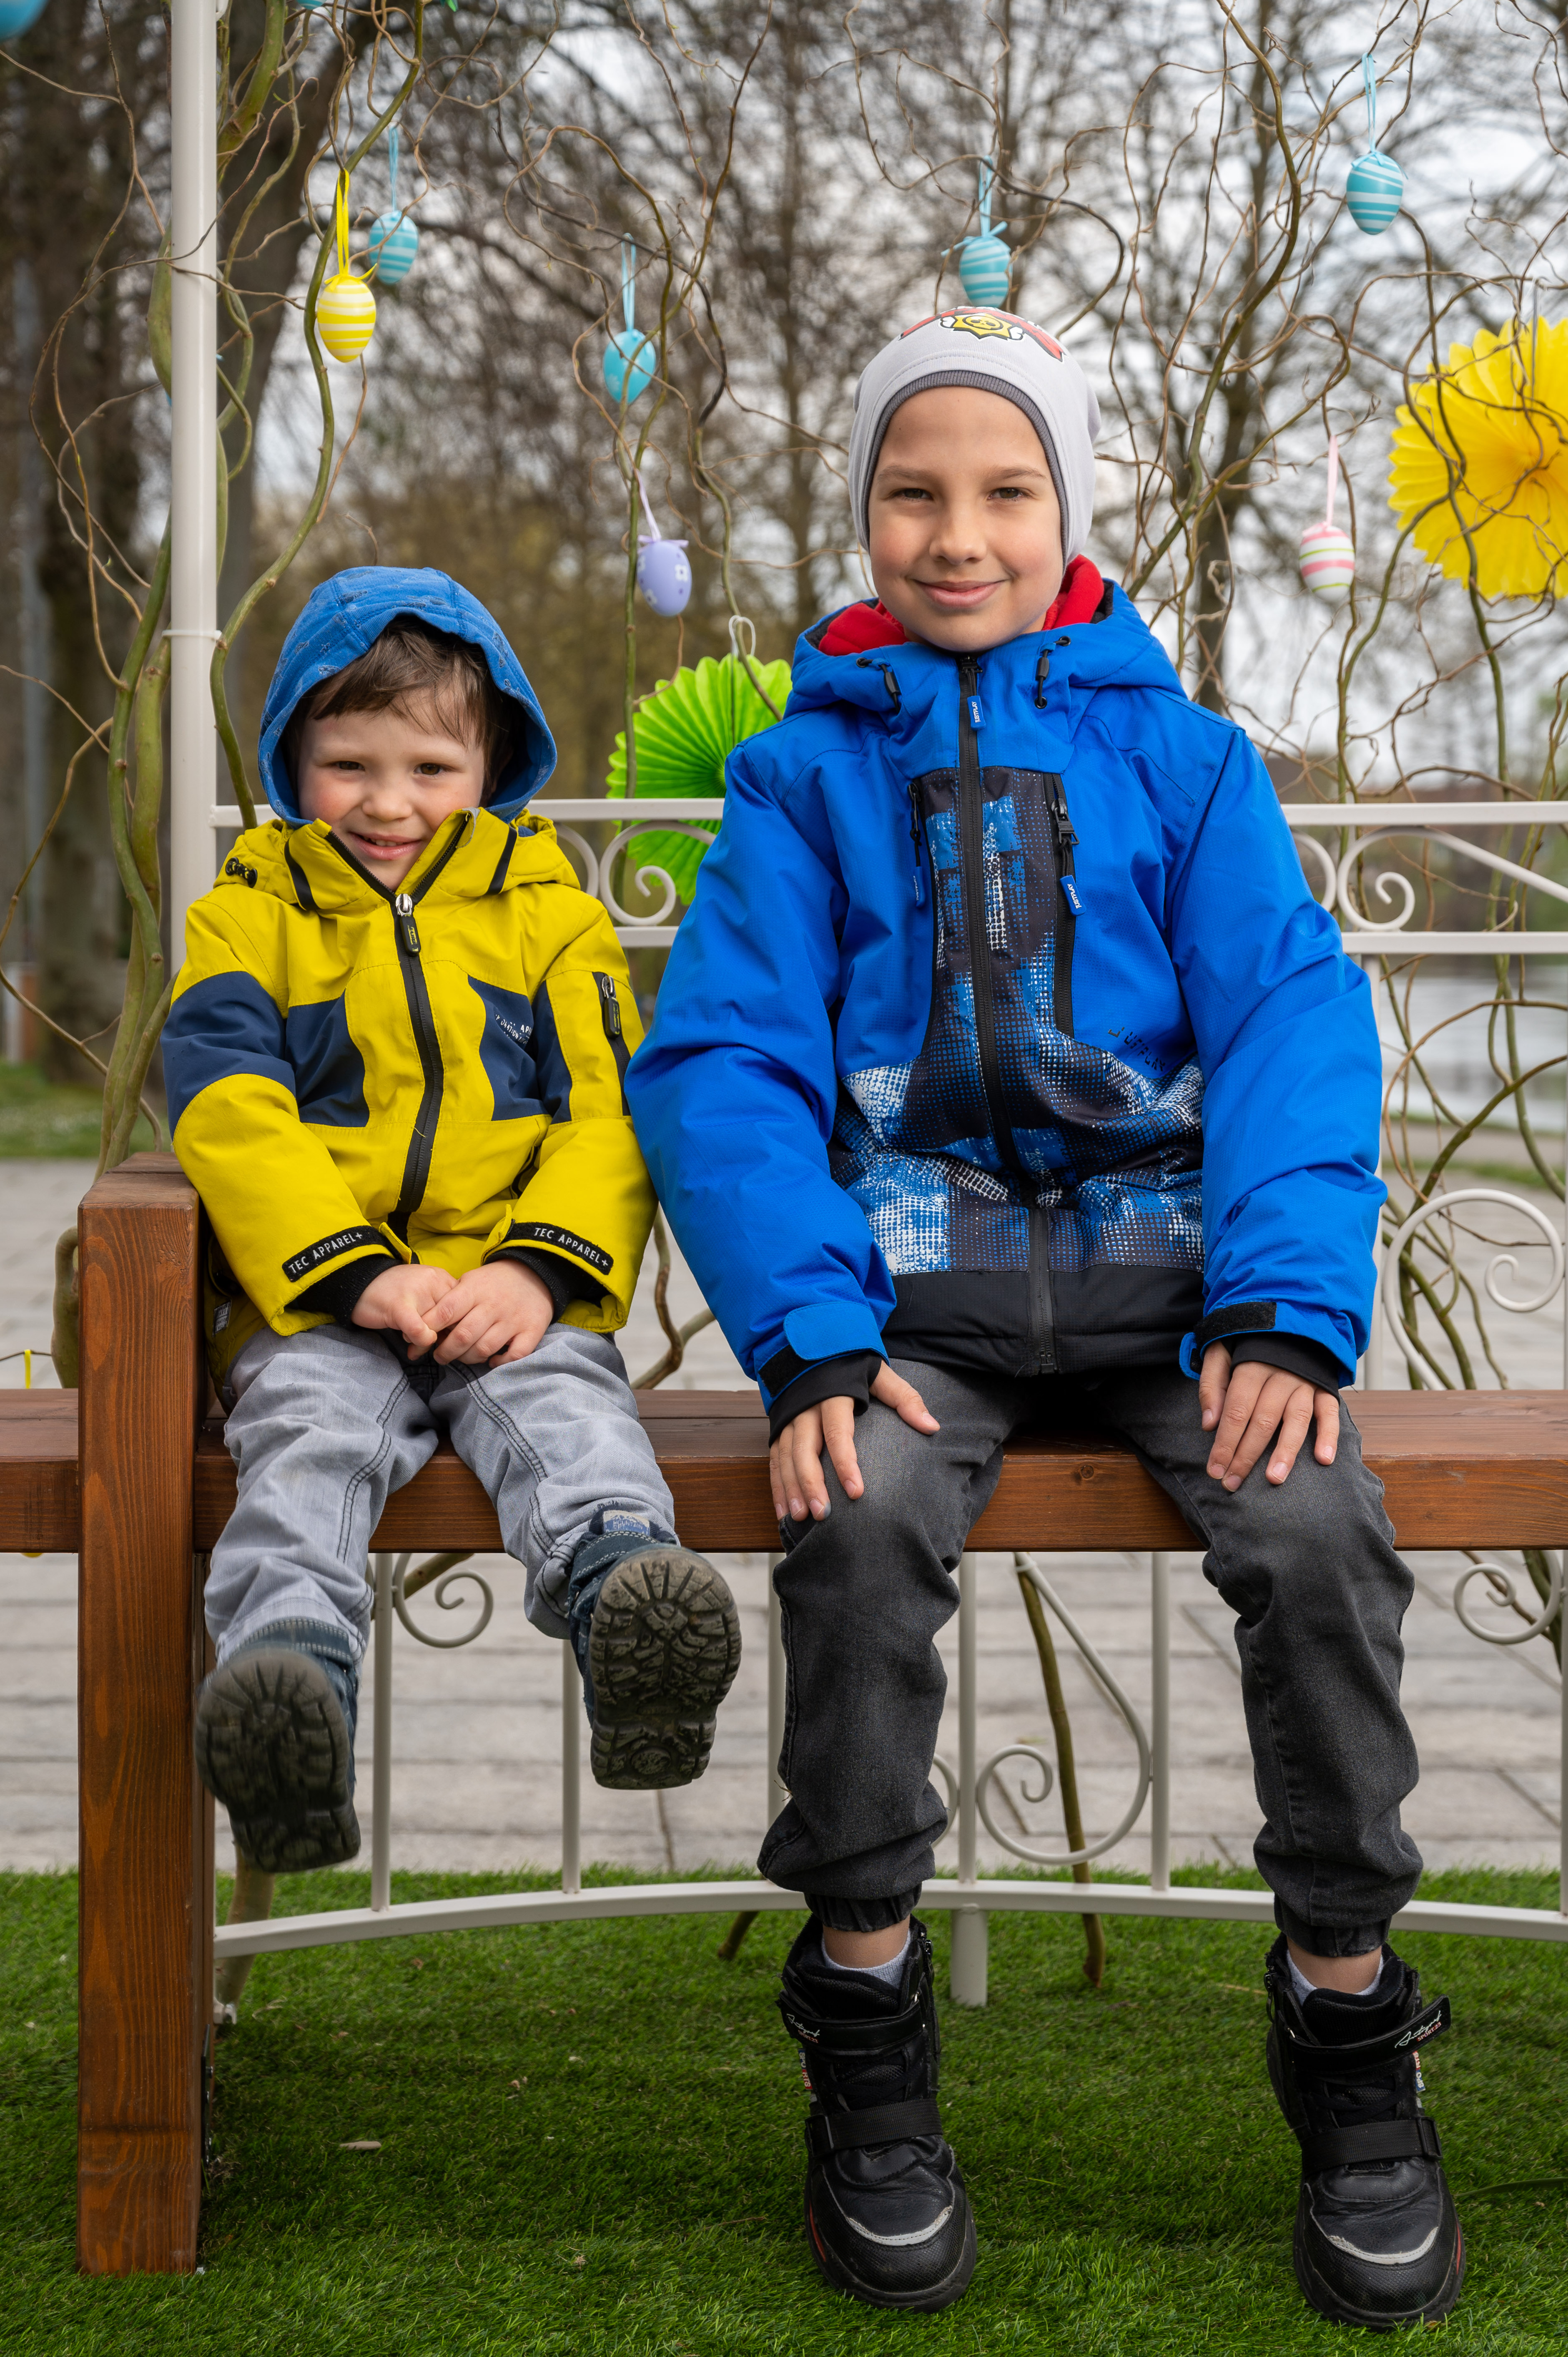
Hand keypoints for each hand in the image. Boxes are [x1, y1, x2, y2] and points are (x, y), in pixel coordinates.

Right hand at [351, 1262, 455, 1357]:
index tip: (446, 1339)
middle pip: (453, 1320)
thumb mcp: (424, 1295)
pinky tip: (411, 1346)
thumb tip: (456, 1337)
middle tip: (428, 1344)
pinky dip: (418, 1342)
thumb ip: (442, 1310)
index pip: (465, 1308)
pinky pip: (418, 1331)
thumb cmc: (393, 1293)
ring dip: (426, 1342)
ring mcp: (417, 1292)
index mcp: (442, 1278)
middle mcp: (434, 1282)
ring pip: (436, 1328)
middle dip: (444, 1339)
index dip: (458, 1329)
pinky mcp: (399, 1305)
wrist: (359, 1281)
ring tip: (412, 1341)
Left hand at [426, 1258, 554, 1366]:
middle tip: (439, 1356)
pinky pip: (515, 1355)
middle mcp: (493, 1305)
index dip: (429, 1328)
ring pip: (484, 1349)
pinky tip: (491, 1361)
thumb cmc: (493, 1283)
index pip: (446, 1311)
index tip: (421, 1338)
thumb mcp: (470, 1281)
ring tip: (462, 1358)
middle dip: (445, 1352)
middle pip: (463, 1335)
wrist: (534, 1274)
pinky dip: (500, 1362)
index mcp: (474, 1290)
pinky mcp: (532, 1330)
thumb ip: (450, 1300)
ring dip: (468, 1359)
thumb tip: (424, 1325)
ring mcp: (513, 1319)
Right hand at [769, 1363, 938, 1524]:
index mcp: (832, 1394)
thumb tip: (931, 1427)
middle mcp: (806, 1407)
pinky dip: (777, 1485)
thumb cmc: (852, 1364)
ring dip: (791, 1488)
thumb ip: (904, 1399)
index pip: (838, 1432)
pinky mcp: (778, 1427)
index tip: (857, 1493)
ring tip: (800, 1517)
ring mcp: (788, 1418)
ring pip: (786, 1456)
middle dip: (811, 1483)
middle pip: (805, 1448)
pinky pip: (774, 1458)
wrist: (814, 1347)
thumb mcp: (879, 1374)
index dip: (846, 1463)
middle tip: (823, 1513)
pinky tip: (783, 1511)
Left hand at [1200, 1341, 1338, 1490]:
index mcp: (1252, 1365)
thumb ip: (1212, 1385)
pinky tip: (1324, 1459)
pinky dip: (1330, 1435)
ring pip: (1296, 1420)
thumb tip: (1209, 1424)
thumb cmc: (1247, 1341)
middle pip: (1262, 1421)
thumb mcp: (1220, 1351)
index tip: (1215, 1470)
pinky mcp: (1325, 1387)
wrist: (1287, 1318)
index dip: (1224, 1442)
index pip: (1236, 1411)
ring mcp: (1305, 1382)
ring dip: (1286, 1451)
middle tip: (1232, 1484)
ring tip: (1274, 1478)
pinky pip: (1330, 1412)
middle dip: (1246, 1455)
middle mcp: (1281, 1375)